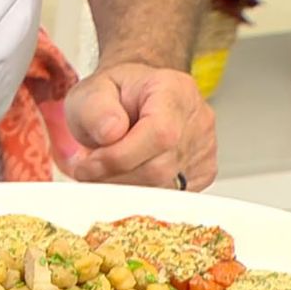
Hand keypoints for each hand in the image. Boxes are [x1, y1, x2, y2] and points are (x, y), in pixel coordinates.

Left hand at [60, 62, 216, 190]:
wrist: (129, 101)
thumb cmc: (113, 96)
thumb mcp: (91, 92)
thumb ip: (96, 109)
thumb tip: (111, 132)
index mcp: (174, 91)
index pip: (159, 134)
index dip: (118, 158)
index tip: (86, 164)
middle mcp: (197, 119)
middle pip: (159, 168)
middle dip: (113, 177)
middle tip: (88, 170)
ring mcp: (203, 149)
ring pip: (162, 189)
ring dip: (122, 188)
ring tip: (103, 170)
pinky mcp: (201, 174)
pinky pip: (168, 197)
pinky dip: (138, 195)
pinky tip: (124, 177)